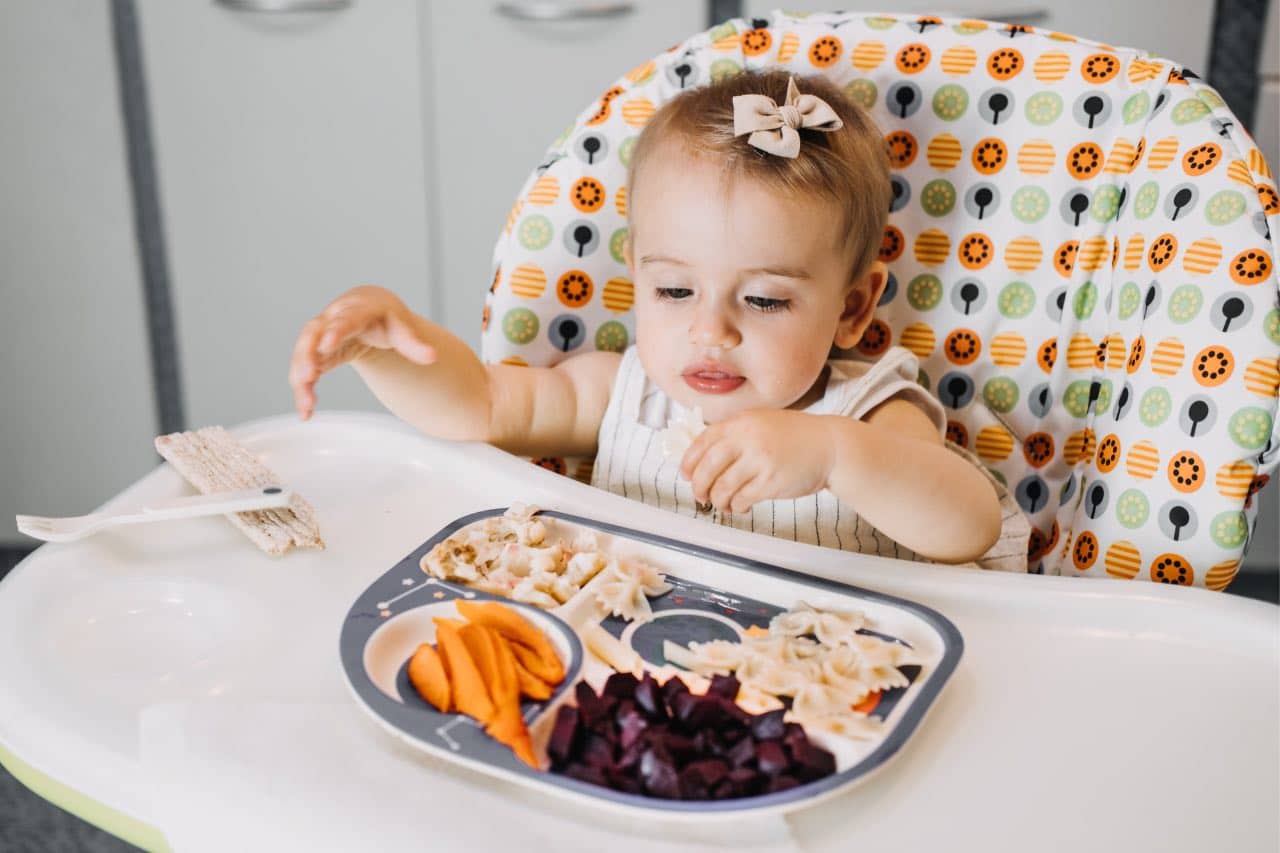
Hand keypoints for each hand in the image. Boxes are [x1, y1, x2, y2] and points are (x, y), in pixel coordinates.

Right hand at [289, 285, 436, 419]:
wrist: (368, 311)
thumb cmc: (384, 318)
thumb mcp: (401, 328)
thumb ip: (414, 343)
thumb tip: (432, 357)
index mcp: (356, 309)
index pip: (345, 319)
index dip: (335, 331)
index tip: (327, 344)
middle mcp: (332, 319)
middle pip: (314, 335)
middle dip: (307, 355)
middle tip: (307, 377)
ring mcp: (320, 335)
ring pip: (303, 354)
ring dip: (301, 378)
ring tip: (307, 405)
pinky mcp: (314, 352)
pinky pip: (303, 369)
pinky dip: (302, 390)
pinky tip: (306, 412)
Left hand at [679, 410, 835, 514]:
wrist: (829, 446)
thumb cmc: (794, 437)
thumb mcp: (760, 423)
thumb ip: (734, 435)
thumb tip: (702, 458)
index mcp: (741, 423)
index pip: (702, 442)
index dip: (689, 462)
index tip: (685, 475)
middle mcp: (747, 439)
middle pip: (707, 468)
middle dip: (699, 486)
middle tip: (700, 496)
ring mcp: (759, 460)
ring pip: (722, 488)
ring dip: (717, 501)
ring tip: (723, 504)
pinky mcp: (771, 482)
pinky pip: (742, 499)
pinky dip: (736, 507)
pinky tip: (741, 507)